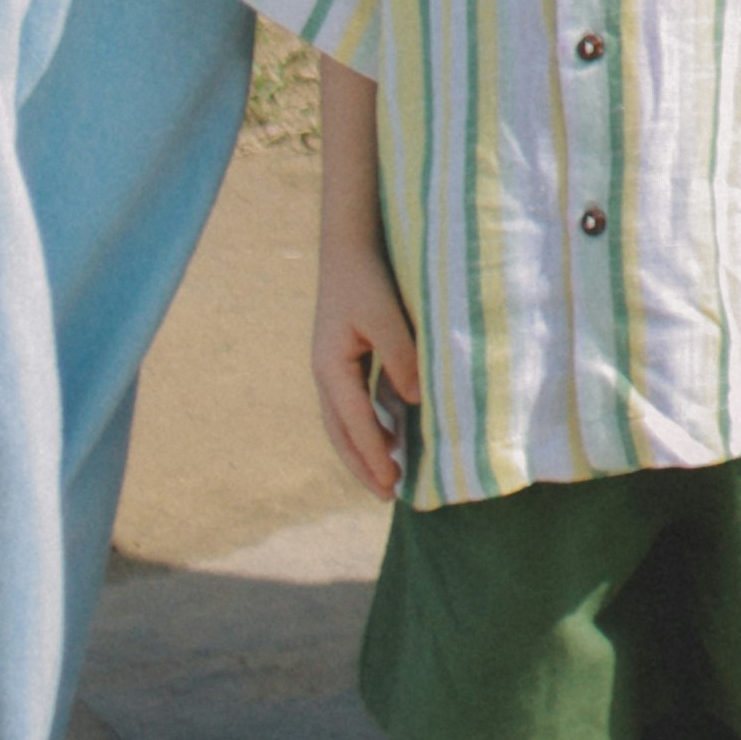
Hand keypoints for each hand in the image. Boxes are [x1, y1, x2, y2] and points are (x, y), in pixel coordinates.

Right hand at [315, 234, 424, 501]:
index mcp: (330, 368)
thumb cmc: (367, 277)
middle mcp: (325, 374)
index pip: (355, 423)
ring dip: (362, 450)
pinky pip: (351, 406)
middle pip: (340, 433)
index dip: (374, 455)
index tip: (392, 483)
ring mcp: (330, 368)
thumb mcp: (385, 315)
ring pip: (342, 423)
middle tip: (387, 495)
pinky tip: (389, 432)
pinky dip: (366, 427)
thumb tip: (415, 401)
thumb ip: (399, 356)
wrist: (348, 244)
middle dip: (362, 466)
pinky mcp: (342, 360)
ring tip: (388, 476)